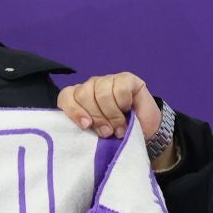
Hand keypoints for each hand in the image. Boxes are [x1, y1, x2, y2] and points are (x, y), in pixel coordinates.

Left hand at [57, 72, 178, 170]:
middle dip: (96, 117)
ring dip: (112, 114)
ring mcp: (108, 80)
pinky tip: (128, 110)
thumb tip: (84, 125)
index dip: (73, 111)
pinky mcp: (126, 78)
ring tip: (119, 127)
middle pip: (83, 95)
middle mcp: (91, 86)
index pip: (66, 96)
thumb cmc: (117, 134)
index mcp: (79, 99)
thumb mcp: (96, 134)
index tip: (86, 126)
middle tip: (107, 132)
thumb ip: (86, 127)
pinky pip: (119, 89)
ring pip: (102, 93)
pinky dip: (124, 103)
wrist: (146, 133)